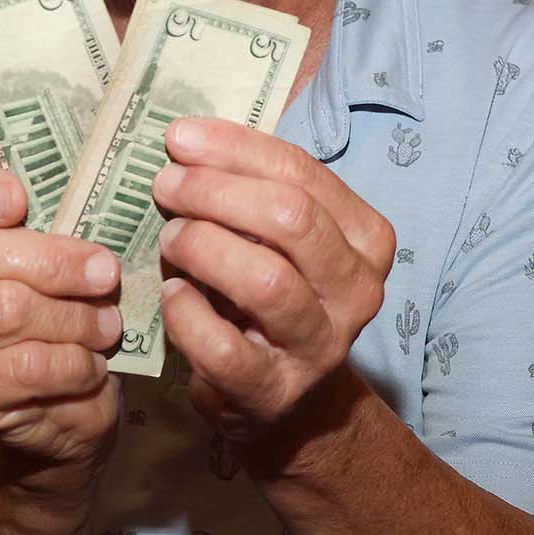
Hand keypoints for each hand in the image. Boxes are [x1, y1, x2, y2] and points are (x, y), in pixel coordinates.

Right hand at [0, 160, 122, 475]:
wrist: (63, 392)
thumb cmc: (62, 298)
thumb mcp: (63, 249)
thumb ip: (60, 220)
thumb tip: (95, 211)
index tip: (19, 201)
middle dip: (51, 263)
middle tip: (106, 274)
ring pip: (1, 312)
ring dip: (71, 319)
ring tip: (105, 326)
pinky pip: (19, 367)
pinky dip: (69, 364)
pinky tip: (90, 364)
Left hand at [151, 118, 395, 443]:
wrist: (284, 396)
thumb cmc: (272, 292)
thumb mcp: (278, 237)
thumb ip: (251, 189)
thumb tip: (187, 140)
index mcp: (366, 238)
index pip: (302, 174)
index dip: (235, 149)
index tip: (180, 138)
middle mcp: (357, 291)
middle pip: (290, 219)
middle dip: (215, 192)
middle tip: (167, 185)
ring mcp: (319, 346)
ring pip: (265, 281)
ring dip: (202, 247)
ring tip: (170, 238)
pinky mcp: (272, 392)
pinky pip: (223, 346)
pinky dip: (186, 314)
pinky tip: (172, 293)